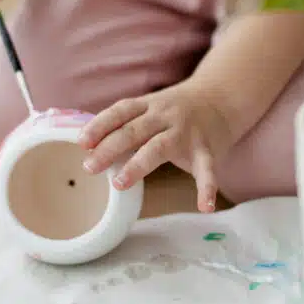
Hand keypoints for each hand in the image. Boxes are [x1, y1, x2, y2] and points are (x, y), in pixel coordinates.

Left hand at [77, 83, 238, 212]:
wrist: (222, 96)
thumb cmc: (177, 109)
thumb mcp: (151, 107)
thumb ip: (126, 124)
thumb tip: (88, 147)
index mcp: (148, 106)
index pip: (120, 112)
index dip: (99, 125)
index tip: (81, 142)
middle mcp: (165, 116)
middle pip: (133, 130)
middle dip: (109, 148)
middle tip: (89, 167)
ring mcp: (186, 133)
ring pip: (159, 147)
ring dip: (137, 165)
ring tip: (119, 183)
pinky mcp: (206, 149)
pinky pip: (206, 169)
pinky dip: (207, 188)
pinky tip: (204, 206)